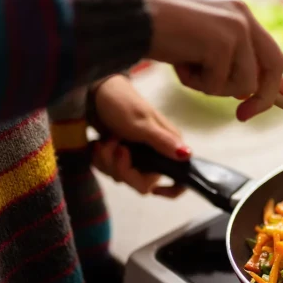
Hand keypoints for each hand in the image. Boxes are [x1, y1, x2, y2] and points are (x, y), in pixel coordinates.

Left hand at [91, 74, 187, 197]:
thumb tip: (188, 155)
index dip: (170, 189)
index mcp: (168, 147)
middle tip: (116, 149)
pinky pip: (110, 170)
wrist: (95, 92)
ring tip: (104, 142)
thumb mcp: (141, 123)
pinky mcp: (119, 155)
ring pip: (123, 177)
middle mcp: (155, 155)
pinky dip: (100, 160)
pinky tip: (97, 144)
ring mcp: (136, 156)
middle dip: (124, 169)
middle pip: (143, 182)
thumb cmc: (123, 104)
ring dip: (108, 162)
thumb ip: (163, 142)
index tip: (155, 190)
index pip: (178, 178)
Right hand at [137, 0, 282, 120]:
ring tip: (188, 65)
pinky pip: (217, 85)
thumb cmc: (159, 29)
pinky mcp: (222, 44)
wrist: (129, 14)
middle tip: (242, 116)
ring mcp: (235, 29)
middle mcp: (243, 17)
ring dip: (213, 87)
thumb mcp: (202, 43)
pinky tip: (179, 62)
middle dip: (262, 98)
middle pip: (273, 67)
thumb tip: (248, 92)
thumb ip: (229, 60)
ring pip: (243, 84)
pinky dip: (195, 83)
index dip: (281, 79)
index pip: (271, 50)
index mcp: (240, 14)